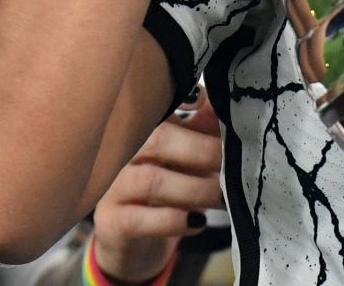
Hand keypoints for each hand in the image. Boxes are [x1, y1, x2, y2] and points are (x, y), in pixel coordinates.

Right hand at [90, 93, 223, 282]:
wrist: (133, 245)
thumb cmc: (166, 192)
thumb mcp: (188, 157)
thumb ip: (205, 128)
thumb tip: (230, 103)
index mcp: (143, 131)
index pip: (156, 105)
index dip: (182, 98)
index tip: (202, 103)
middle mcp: (121, 155)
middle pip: (157, 140)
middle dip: (202, 151)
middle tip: (233, 165)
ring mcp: (111, 190)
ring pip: (150, 180)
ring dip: (195, 189)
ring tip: (224, 198)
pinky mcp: (110, 224)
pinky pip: (137, 220)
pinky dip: (173, 221)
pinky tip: (197, 222)